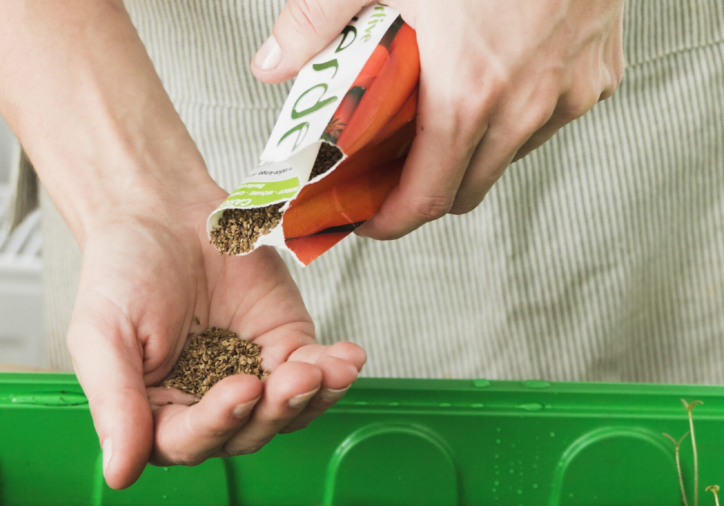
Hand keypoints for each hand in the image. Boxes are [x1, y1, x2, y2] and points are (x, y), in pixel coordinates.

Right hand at [67, 184, 365, 488]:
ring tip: (326, 370)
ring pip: (287, 411)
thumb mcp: (102, 335)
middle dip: (274, 411)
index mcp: (156, 413)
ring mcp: (251, 375)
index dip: (218, 423)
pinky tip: (346, 359)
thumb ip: (114, 403)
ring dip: (311, 398)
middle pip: (247, 433)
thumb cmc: (122, 270)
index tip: (241, 388)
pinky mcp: (284, 345)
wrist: (161, 210)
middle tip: (293, 378)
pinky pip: (315, 371)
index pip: (189, 441)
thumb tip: (118, 476)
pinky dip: (334, 370)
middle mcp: (206, 403)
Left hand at [252, 0, 624, 237]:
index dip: (391, 221)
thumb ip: (316, 21)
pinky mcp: (598, 76)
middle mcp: (525, 107)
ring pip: (508, 157)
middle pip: (466, 190)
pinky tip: (493, 79)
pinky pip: (548, 121)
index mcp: (468, 93)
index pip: (426, 198)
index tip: (369, 220)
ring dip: (469, 153)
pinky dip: (514, 117)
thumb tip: (270, 65)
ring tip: (438, 117)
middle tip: (391, 174)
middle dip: (424, 193)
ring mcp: (569, 94)